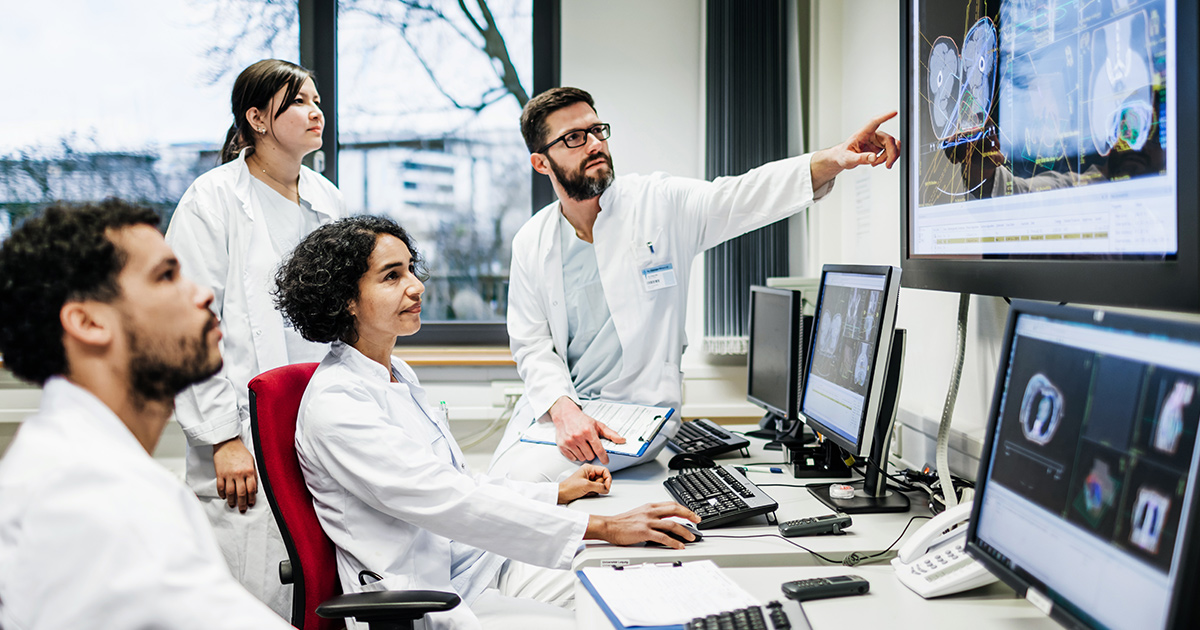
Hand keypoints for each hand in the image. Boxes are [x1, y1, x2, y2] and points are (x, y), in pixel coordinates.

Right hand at [212, 437, 257, 512]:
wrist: (227, 442)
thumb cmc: (240, 450)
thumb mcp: (251, 461)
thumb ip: (253, 474)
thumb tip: (254, 487)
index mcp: (249, 471)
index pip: (251, 489)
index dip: (251, 498)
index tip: (251, 504)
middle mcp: (239, 474)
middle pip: (241, 493)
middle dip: (242, 503)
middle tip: (242, 509)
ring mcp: (228, 475)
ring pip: (230, 492)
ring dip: (232, 500)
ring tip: (233, 505)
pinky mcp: (220, 474)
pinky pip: (220, 487)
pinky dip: (222, 493)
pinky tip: (223, 497)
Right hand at [549, 396, 625, 464]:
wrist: (565, 414)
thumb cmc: (582, 420)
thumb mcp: (598, 425)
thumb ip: (611, 434)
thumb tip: (622, 440)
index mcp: (588, 431)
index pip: (599, 449)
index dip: (604, 457)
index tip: (606, 460)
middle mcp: (578, 436)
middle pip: (590, 456)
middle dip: (592, 453)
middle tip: (590, 447)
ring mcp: (569, 441)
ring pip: (581, 458)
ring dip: (584, 454)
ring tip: (583, 446)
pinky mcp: (562, 445)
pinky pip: (572, 458)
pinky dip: (575, 455)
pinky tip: (576, 448)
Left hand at [558, 464, 612, 503]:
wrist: (561, 495)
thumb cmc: (569, 487)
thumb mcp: (586, 486)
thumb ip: (599, 486)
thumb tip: (606, 489)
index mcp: (589, 468)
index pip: (604, 471)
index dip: (608, 479)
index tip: (607, 486)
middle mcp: (589, 473)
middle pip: (603, 479)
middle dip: (599, 486)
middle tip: (593, 488)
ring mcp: (589, 480)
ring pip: (600, 486)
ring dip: (595, 490)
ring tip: (587, 491)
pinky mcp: (588, 487)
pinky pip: (596, 490)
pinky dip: (592, 493)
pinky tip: (586, 493)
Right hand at [585, 502, 699, 549]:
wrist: (608, 526)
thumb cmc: (621, 522)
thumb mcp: (639, 513)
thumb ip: (651, 515)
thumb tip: (663, 521)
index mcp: (650, 506)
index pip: (671, 504)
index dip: (684, 509)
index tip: (692, 514)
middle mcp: (651, 512)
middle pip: (675, 510)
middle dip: (689, 515)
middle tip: (698, 521)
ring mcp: (648, 521)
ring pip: (672, 524)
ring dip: (684, 531)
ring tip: (691, 537)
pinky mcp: (644, 532)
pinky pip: (663, 537)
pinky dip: (673, 542)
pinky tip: (679, 545)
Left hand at [810, 111, 900, 189]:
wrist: (844, 158)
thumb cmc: (844, 155)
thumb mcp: (848, 158)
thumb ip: (860, 158)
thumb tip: (874, 157)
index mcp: (863, 133)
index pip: (875, 122)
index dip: (885, 117)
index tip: (894, 112)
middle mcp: (873, 134)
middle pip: (889, 140)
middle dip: (891, 154)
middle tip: (887, 165)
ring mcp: (878, 140)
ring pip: (893, 145)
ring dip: (889, 157)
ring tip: (875, 164)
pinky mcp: (881, 146)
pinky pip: (891, 151)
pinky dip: (887, 159)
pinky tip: (876, 163)